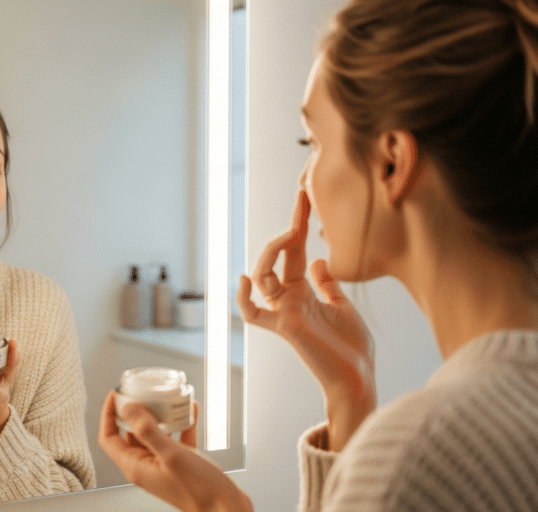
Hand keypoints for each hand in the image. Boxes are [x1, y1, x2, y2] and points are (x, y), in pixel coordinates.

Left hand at [99, 392, 252, 511]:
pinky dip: (181, 423)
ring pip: (153, 434)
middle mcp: (146, 466)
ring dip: (159, 415)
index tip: (116, 395)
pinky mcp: (179, 463)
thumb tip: (128, 409)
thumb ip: (148, 432)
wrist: (225, 508)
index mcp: (136, 467)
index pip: (109, 438)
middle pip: (129, 433)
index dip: (108, 415)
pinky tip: (190, 410)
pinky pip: (175, 438)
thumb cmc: (200, 490)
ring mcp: (162, 464)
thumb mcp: (172, 455)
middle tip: (142, 392)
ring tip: (166, 398)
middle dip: (135, 411)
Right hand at [236, 189, 375, 450]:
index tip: (304, 197)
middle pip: (279, 256)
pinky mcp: (285, 327)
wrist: (359, 378)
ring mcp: (284, 312)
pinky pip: (253, 314)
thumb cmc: (353, 348)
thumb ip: (327, 285)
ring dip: (273, 250)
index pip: (295, 252)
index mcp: (303, 293)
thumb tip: (318, 260)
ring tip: (292, 232)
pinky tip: (245, 278)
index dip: (298, 224)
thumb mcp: (343, 306)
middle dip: (290, 225)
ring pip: (263, 276)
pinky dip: (243, 298)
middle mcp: (289, 300)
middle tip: (303, 198)